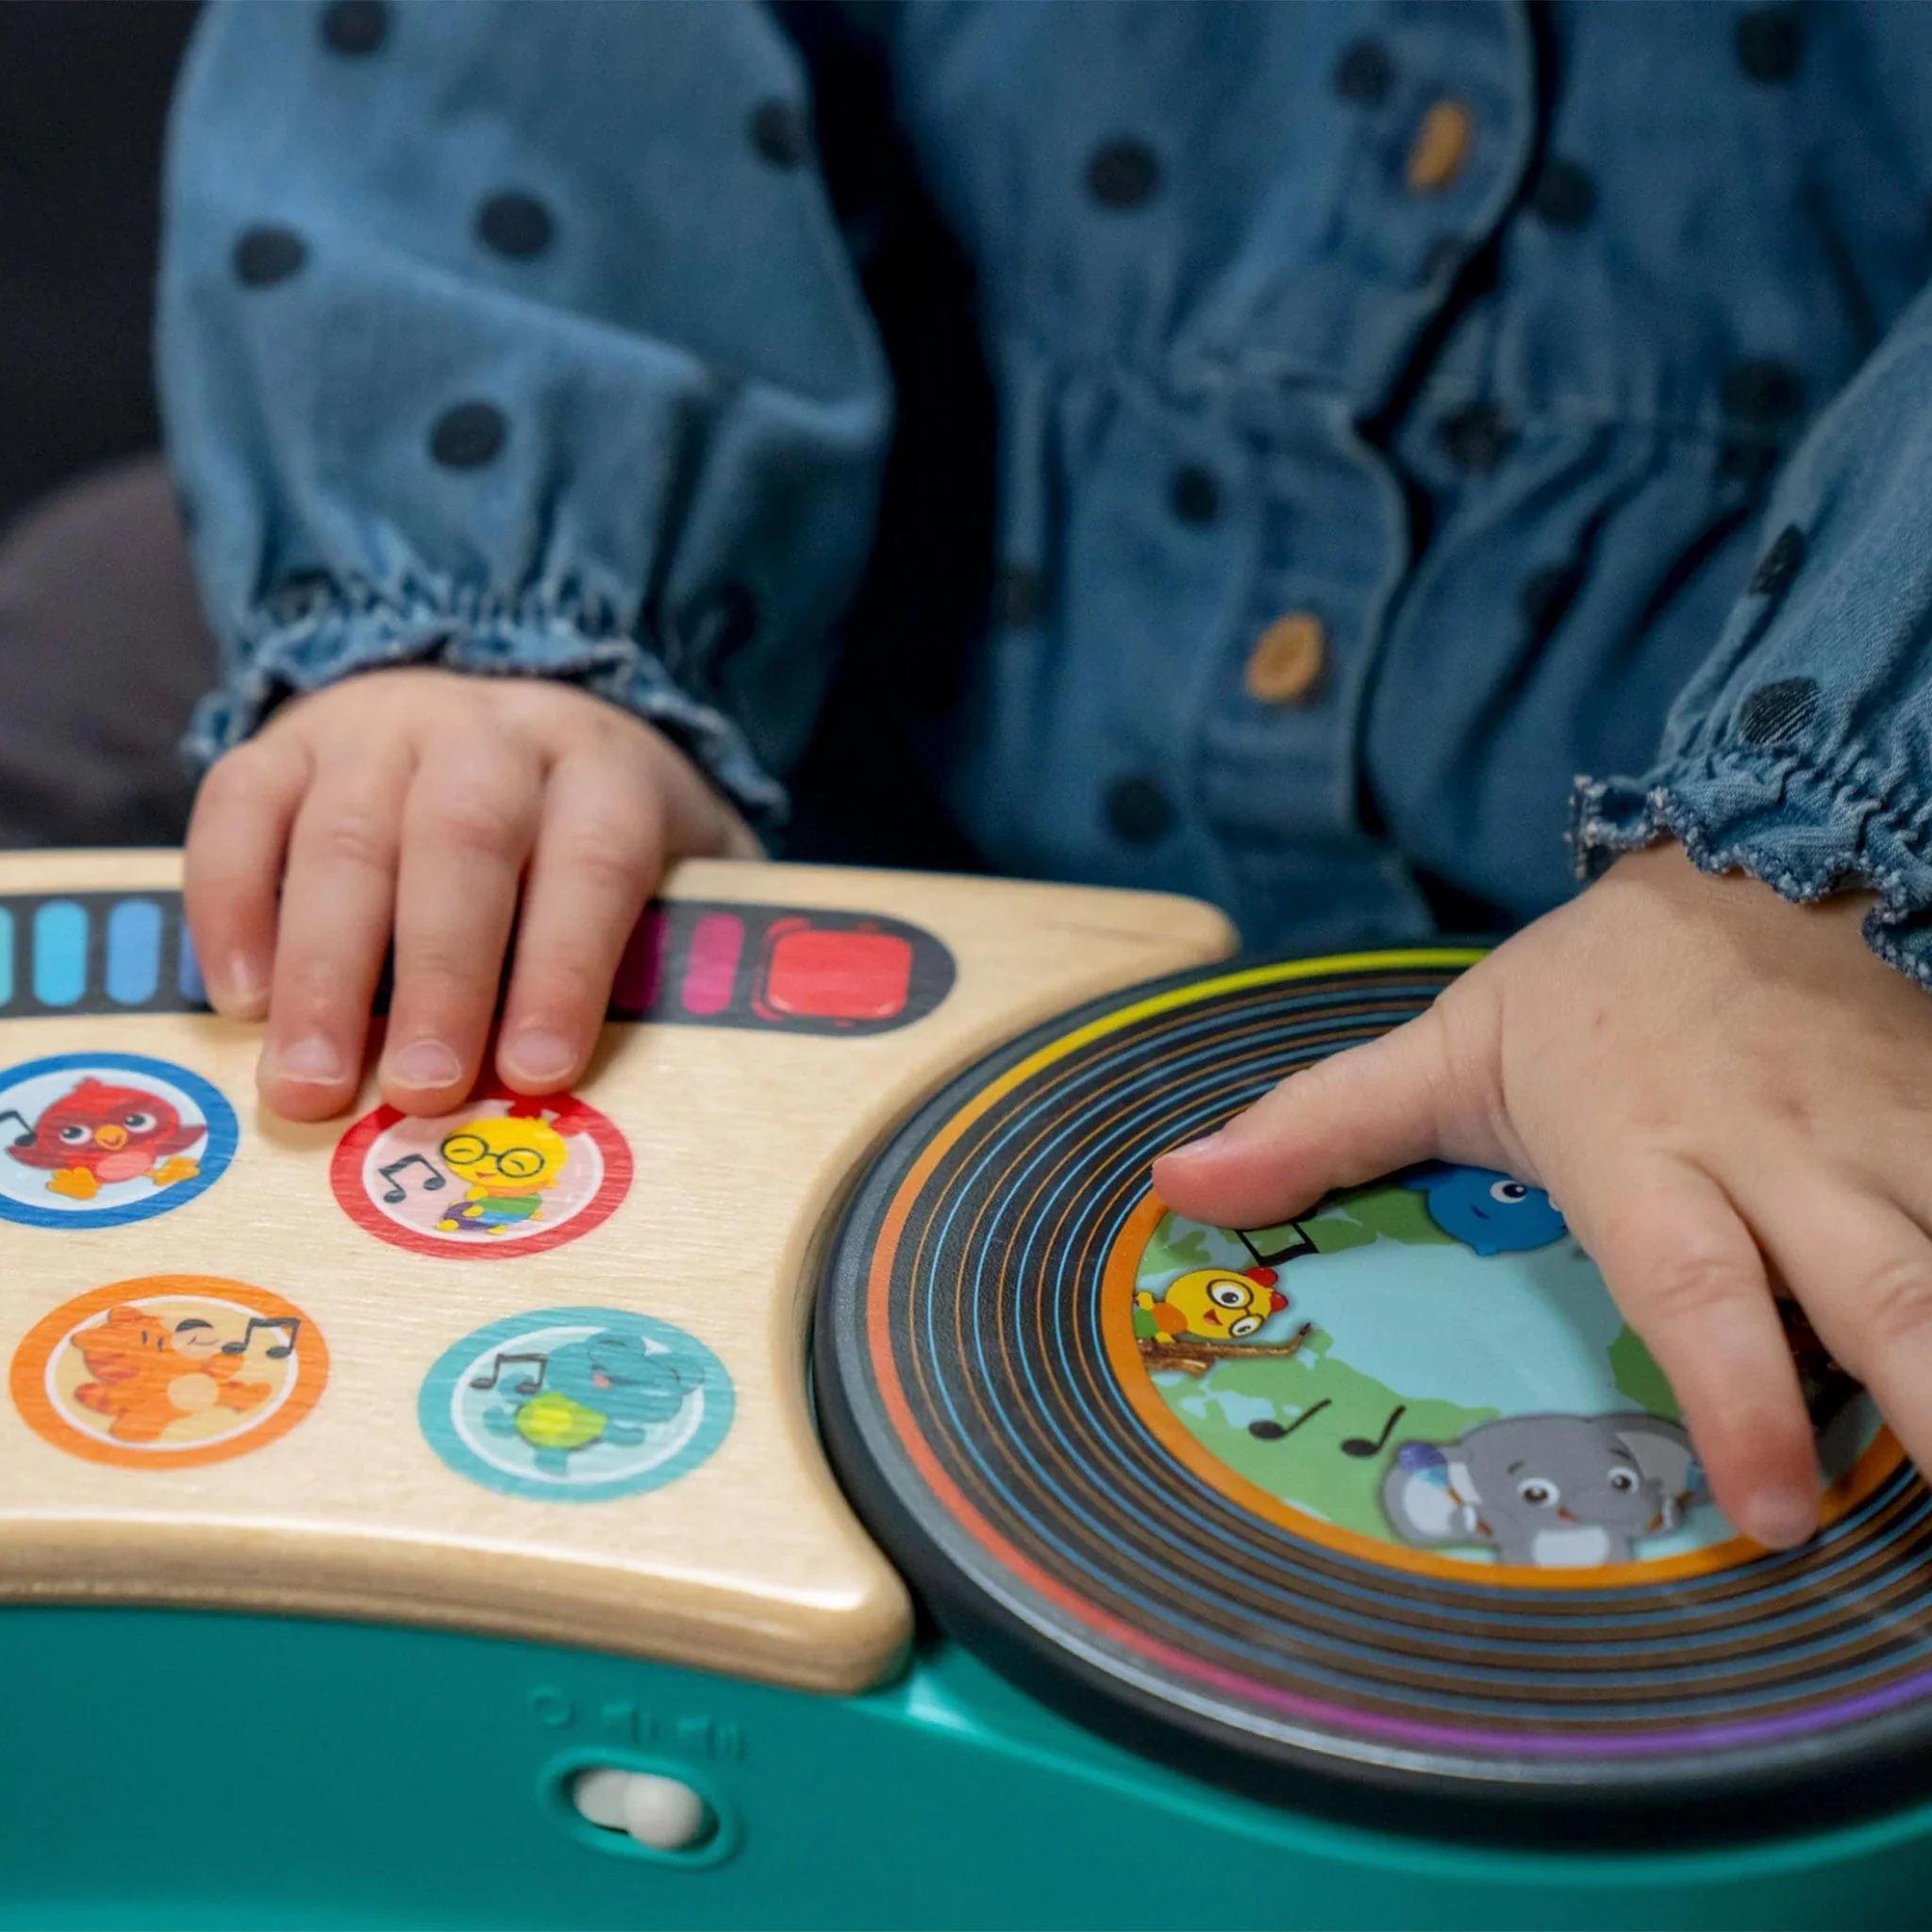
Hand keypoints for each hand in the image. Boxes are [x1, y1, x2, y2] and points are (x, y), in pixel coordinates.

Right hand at [185, 668, 758, 1119]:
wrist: (506, 716)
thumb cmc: (593, 838)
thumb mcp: (674, 871)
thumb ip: (677, 951)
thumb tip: (677, 1076)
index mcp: (602, 768)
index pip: (594, 857)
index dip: (566, 967)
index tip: (539, 1072)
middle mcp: (490, 734)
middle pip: (463, 840)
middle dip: (442, 975)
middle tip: (419, 1090)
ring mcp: (379, 728)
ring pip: (344, 834)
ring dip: (323, 968)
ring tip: (310, 1082)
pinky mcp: (286, 742)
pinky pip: (240, 807)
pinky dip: (230, 905)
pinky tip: (240, 1001)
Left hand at [1153, 840, 1931, 1551]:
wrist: (1755, 848)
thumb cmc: (1595, 986)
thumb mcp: (1451, 1048)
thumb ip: (1320, 1126)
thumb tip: (1175, 1181)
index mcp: (1648, 1145)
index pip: (1696, 1282)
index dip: (1736, 1400)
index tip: (1775, 1514)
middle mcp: (1785, 1153)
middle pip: (1886, 1287)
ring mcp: (1898, 1136)